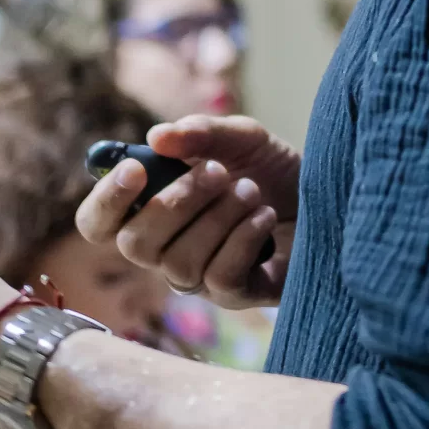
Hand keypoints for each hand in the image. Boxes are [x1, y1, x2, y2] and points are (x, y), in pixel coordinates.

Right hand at [76, 117, 300, 310]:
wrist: (330, 195)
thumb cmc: (274, 169)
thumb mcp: (241, 139)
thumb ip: (200, 134)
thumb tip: (157, 138)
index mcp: (150, 210)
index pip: (97, 224)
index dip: (106, 201)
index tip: (137, 169)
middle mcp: (165, 250)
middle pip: (134, 245)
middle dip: (176, 203)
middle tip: (219, 173)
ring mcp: (198, 277)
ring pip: (179, 262)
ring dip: (218, 219)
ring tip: (252, 192)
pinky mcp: (236, 295)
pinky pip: (220, 277)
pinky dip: (242, 239)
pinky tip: (265, 216)